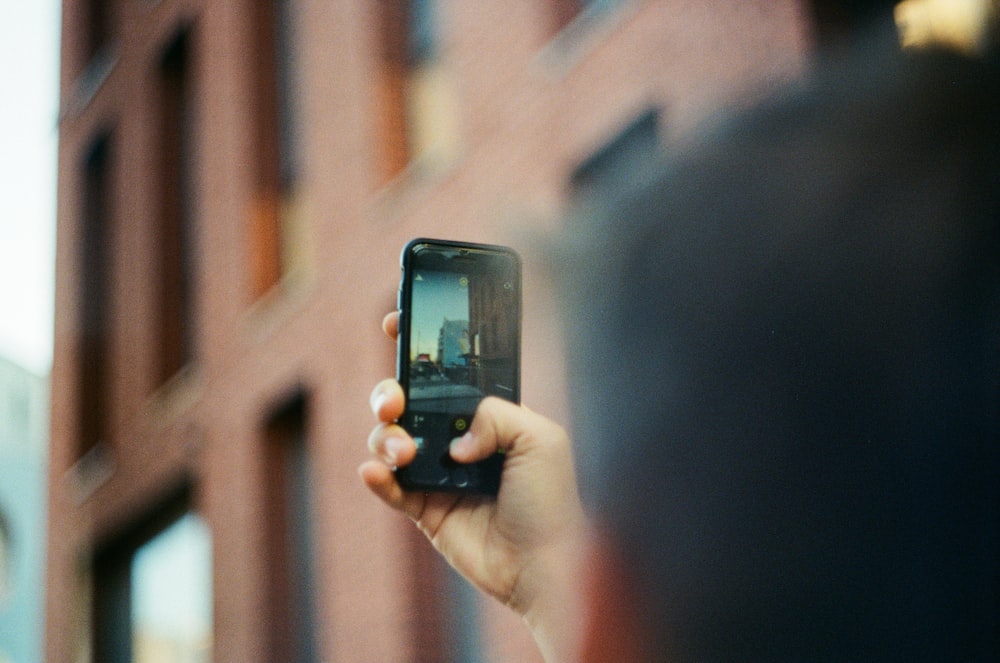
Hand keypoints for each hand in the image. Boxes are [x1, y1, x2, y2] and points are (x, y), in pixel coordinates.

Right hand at [359, 312, 586, 660]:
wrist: (545, 564)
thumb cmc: (552, 499)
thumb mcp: (540, 437)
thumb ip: (495, 413)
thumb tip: (455, 438)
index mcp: (486, 413)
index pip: (446, 372)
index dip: (417, 346)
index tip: (394, 324)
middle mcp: (457, 437)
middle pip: (406, 401)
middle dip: (389, 392)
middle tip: (396, 402)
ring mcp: (437, 472)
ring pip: (389, 440)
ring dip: (385, 438)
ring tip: (404, 454)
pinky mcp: (424, 509)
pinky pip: (389, 488)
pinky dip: (376, 477)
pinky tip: (376, 472)